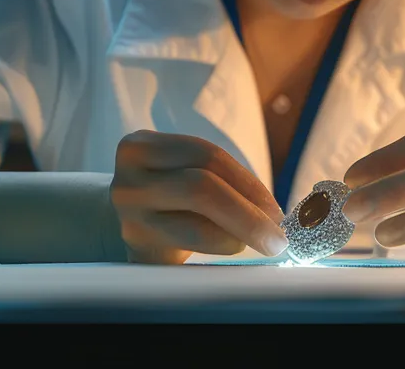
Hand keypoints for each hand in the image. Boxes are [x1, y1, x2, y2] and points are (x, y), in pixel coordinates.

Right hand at [111, 130, 287, 263]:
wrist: (126, 224)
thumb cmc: (170, 195)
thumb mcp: (182, 170)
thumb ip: (220, 178)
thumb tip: (275, 212)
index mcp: (139, 148)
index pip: (207, 155)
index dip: (249, 182)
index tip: (276, 209)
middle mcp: (128, 183)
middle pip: (202, 188)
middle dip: (249, 214)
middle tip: (278, 237)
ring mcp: (129, 222)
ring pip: (200, 228)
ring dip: (239, 236)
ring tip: (256, 242)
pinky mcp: (138, 256)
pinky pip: (194, 255)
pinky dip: (222, 251)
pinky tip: (232, 249)